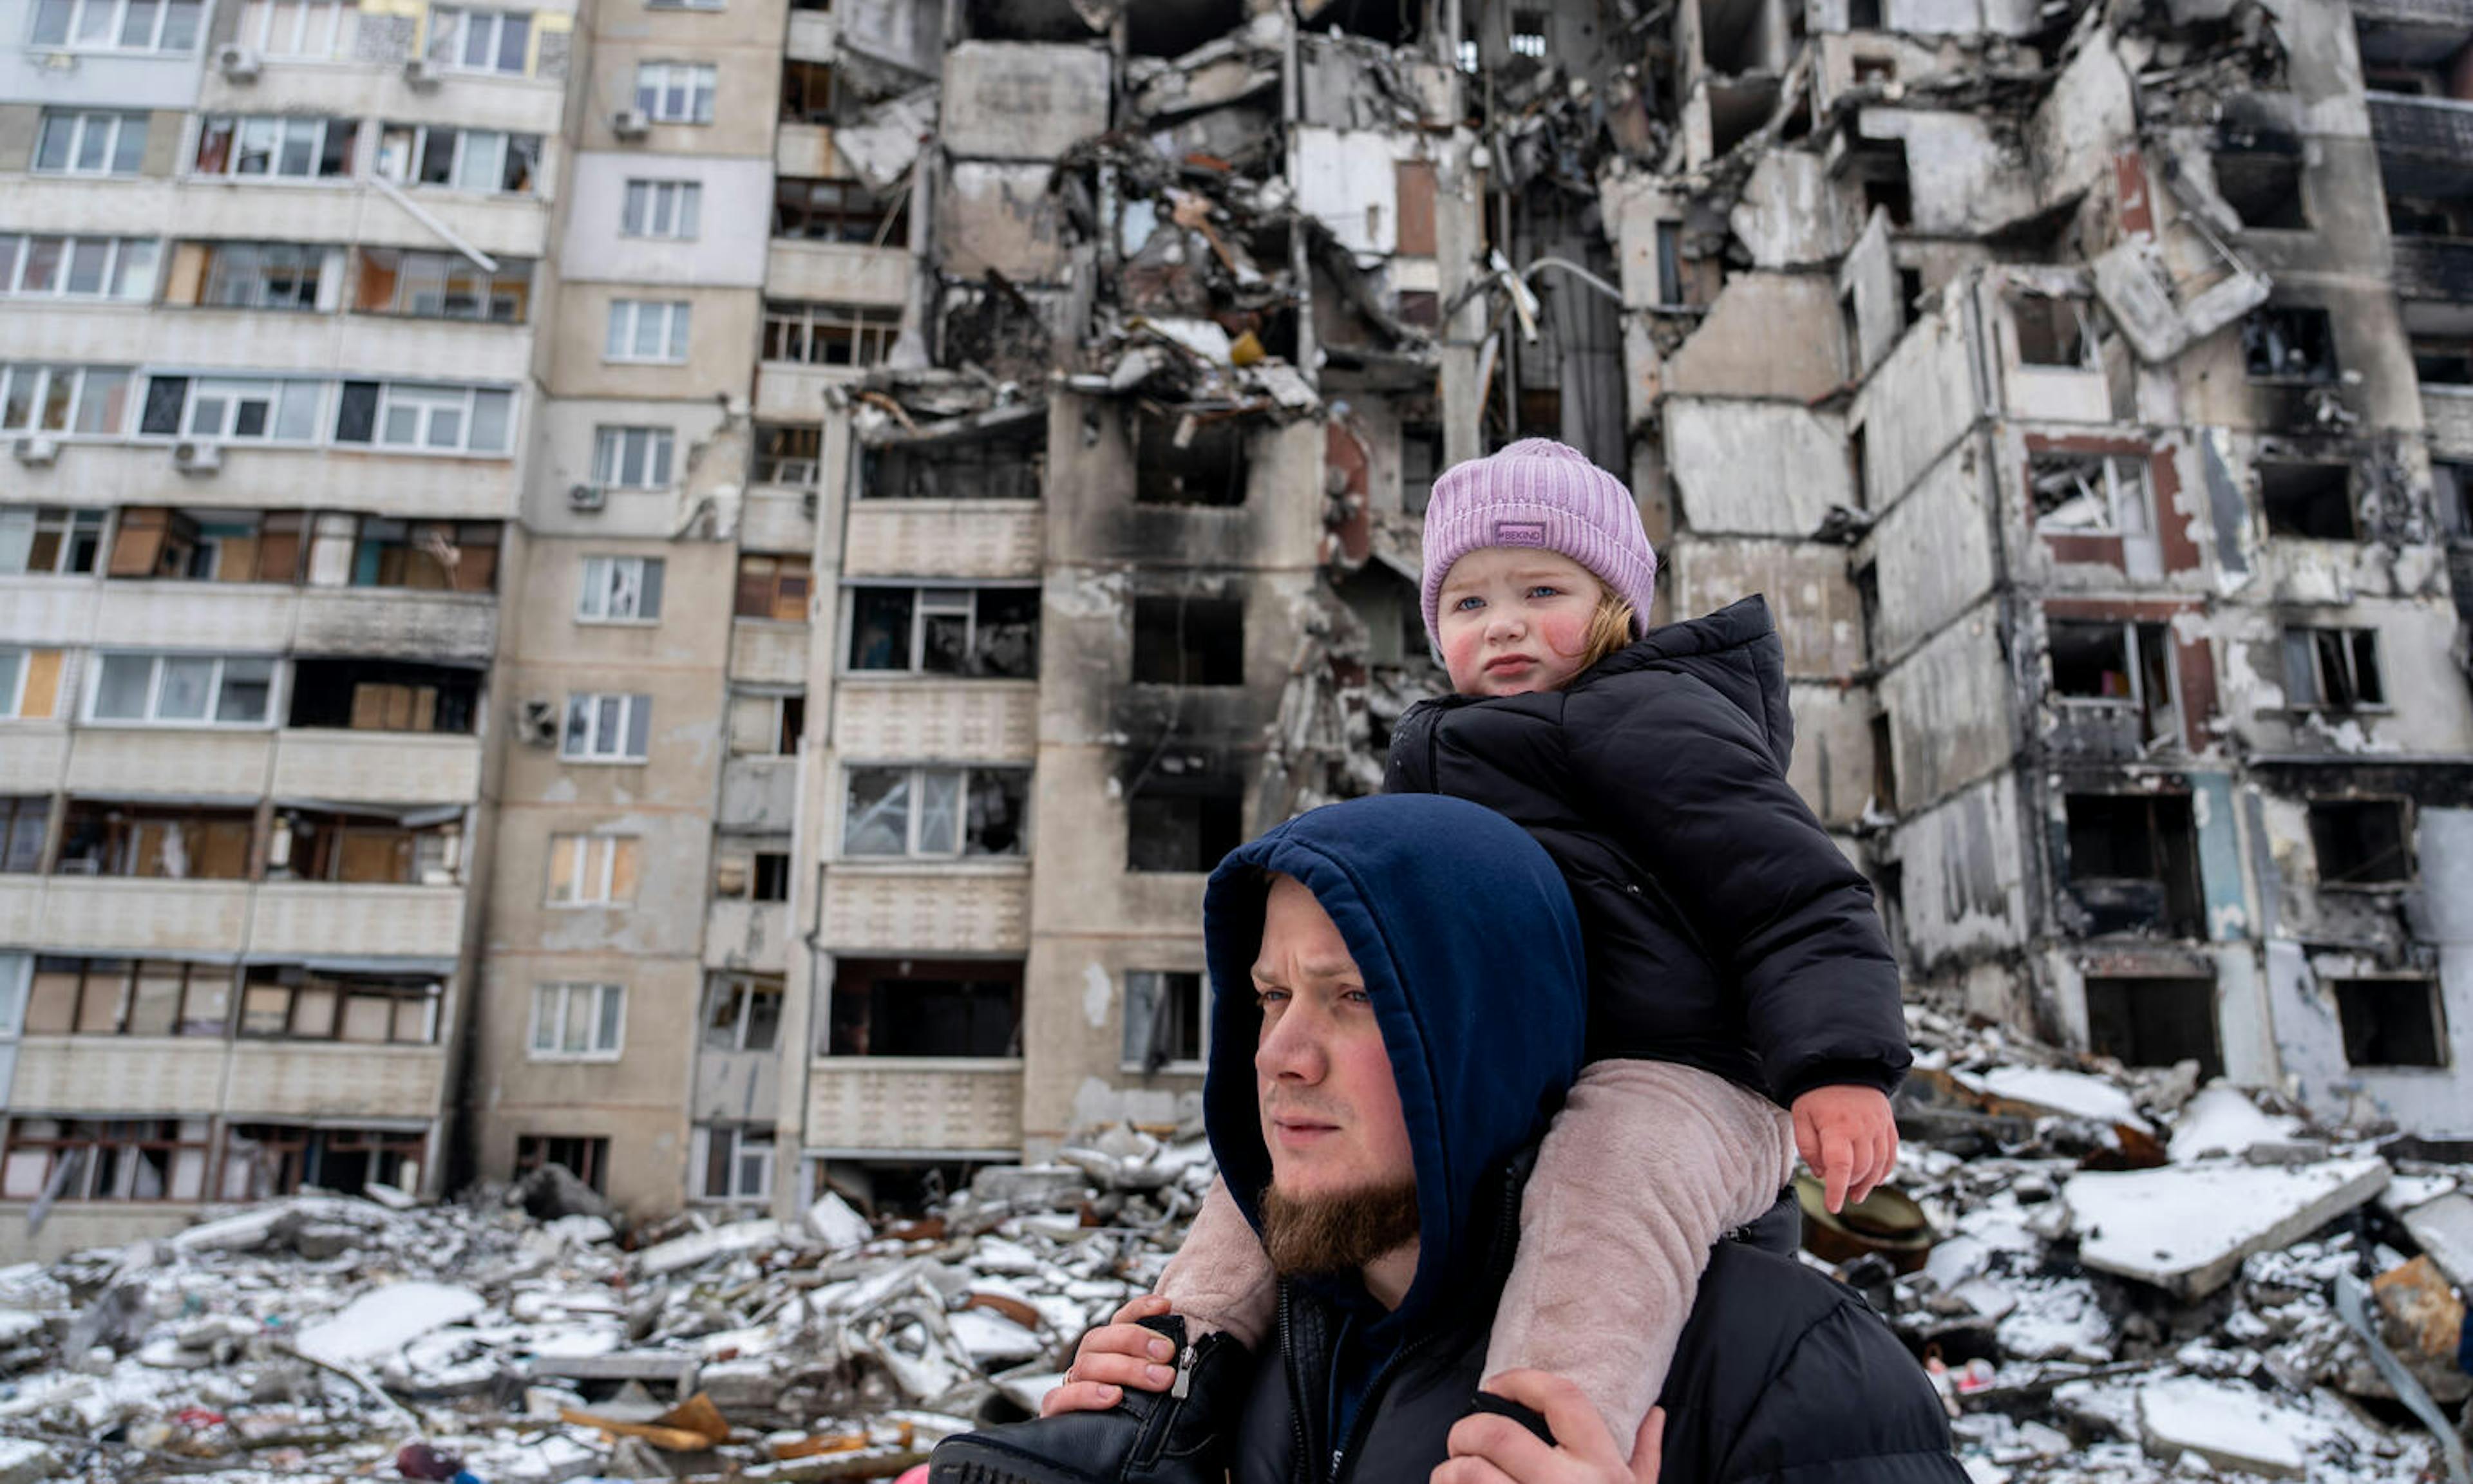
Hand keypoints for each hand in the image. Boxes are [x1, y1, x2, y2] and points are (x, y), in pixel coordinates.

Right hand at [1039, 1294, 1179, 1416]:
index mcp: (1109, 1352)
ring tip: (1157, 1379)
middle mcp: (1089, 1364)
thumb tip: (1187, 1350)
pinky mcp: (1056, 1411)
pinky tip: (1113, 1396)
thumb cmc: (1137, 1420)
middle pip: (1102, 1338)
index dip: (1140, 1308)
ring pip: (1087, 1364)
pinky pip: (1060, 1397)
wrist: (1110, 1460)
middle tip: (1168, 1354)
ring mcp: (1071, 1386)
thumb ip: (1162, 1368)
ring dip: (1124, 1368)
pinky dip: (1086, 1394)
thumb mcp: (1154, 1390)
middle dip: (1136, 1340)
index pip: (1120, 1320)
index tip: (1165, 1306)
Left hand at [1434, 1372, 1662, 1483]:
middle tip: (1464, 1439)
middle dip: (1466, 1429)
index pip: (1562, 1399)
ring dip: (1448, 1470)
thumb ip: (1645, 1457)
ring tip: (1453, 1475)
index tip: (1499, 1385)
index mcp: (1603, 1471)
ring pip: (1466, 1474)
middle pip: (1495, 1434)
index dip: (1522, 1380)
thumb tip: (1653, 1414)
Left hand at [1790, 1084, 1898, 1213]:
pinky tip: (1875, 1180)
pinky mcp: (1888, 1124)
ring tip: (1856, 1194)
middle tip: (1840, 1194)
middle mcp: (1862, 1128)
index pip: (1840, 1167)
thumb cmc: (1816, 1094)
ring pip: (1878, 1165)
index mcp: (1837, 1126)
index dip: (1836, 1190)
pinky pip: (1891, 1154)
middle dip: (1850, 1186)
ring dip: (1868, 1184)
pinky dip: (1884, 1170)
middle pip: (1861, 1169)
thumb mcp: (1801, 1116)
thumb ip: (1808, 1147)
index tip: (1833, 1206)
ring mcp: (1879, 1126)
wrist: (1842, 1065)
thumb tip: (1821, 1173)